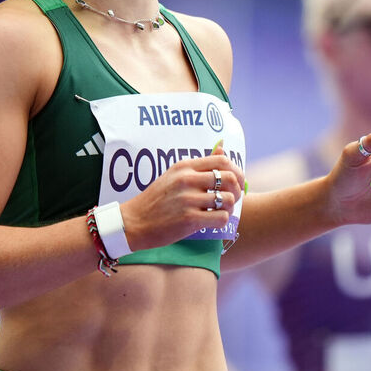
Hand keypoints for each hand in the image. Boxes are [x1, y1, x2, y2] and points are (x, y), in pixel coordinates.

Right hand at [118, 144, 244, 251]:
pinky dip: (221, 221)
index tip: (236, 181)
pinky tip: (212, 222)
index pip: (222, 160)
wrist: (133, 223)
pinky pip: (221, 218)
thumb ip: (198, 166)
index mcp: (183, 166)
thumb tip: (222, 148)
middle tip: (232, 198)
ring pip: (228, 199)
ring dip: (229, 207)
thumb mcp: (173, 176)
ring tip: (219, 211)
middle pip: (229, 178)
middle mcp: (187, 180)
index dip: (236, 171)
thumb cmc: (155, 200)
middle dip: (237, 190)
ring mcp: (188, 199)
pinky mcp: (189, 219)